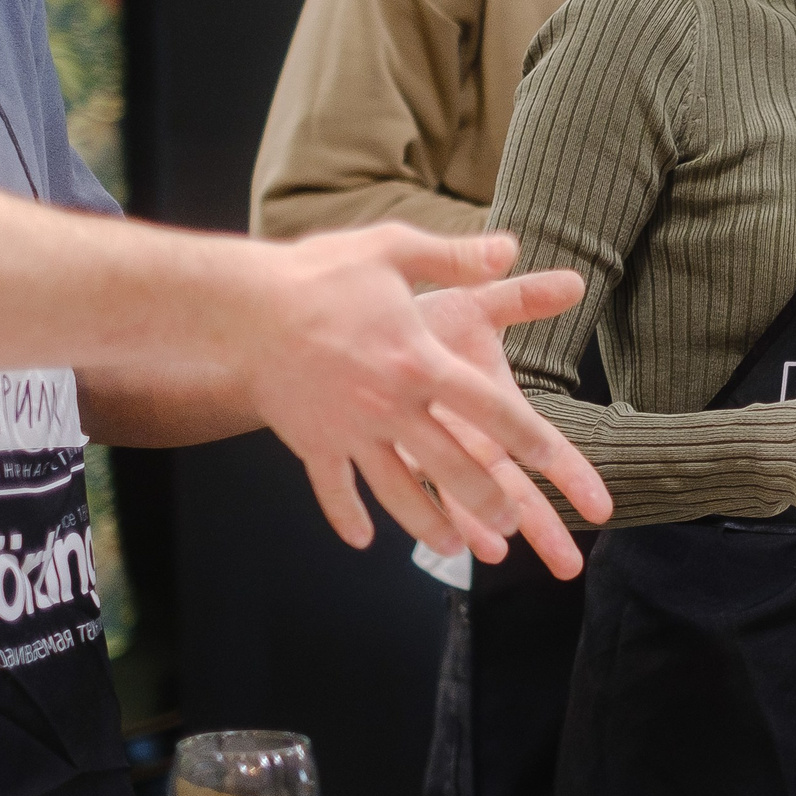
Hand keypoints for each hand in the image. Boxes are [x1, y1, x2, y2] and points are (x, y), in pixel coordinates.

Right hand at [229, 225, 609, 561]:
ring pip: (399, 493)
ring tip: (453, 547)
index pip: (491, 410)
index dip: (530, 440)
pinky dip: (347, 517)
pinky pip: (333, 491)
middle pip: (453, 468)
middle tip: (512, 522)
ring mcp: (350, 431)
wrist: (239, 307)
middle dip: (486, 502)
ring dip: (428, 525)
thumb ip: (457, 257)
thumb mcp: (394, 250)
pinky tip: (363, 540)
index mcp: (421, 363)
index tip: (557, 463)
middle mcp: (391, 407)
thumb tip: (512, 248)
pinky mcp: (311, 443)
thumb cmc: (320, 274)